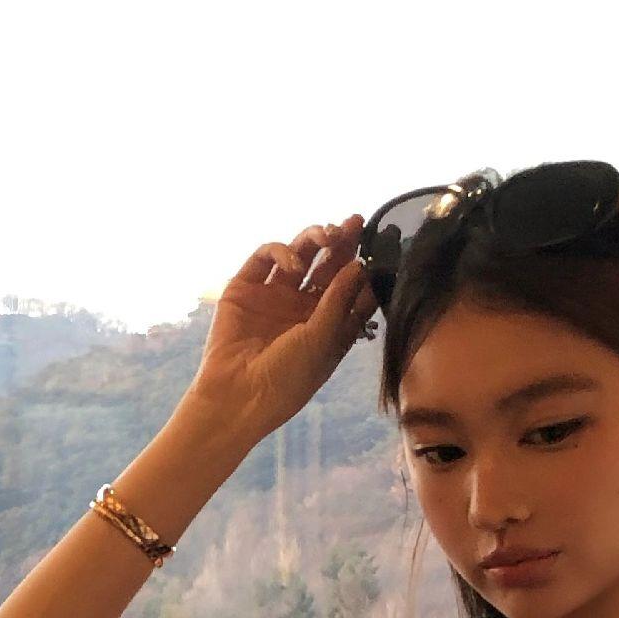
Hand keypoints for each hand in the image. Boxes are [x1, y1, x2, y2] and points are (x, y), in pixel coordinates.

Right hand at [180, 216, 374, 449]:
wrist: (238, 395)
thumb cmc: (288, 378)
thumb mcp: (323, 339)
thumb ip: (340, 299)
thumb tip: (360, 264)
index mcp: (328, 324)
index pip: (352, 288)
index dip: (365, 267)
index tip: (380, 246)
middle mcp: (302, 307)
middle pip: (328, 266)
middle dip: (343, 243)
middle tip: (355, 222)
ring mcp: (274, 295)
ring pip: (299, 255)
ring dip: (315, 239)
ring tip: (327, 235)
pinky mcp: (246, 287)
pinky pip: (266, 257)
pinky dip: (282, 252)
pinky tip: (293, 266)